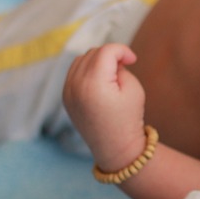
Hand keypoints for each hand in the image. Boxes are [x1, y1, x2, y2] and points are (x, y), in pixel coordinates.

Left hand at [62, 43, 147, 169]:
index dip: (123, 51)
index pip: (106, 51)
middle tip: (124, 69)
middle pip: (93, 53)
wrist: (115, 147)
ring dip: (98, 61)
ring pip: (81, 60)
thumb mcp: (133, 89)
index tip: (133, 60)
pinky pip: (74, 72)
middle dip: (110, 56)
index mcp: (93, 83)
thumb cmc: (128, 118)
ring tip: (111, 76)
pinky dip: (87, 70)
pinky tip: (100, 83)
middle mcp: (76, 85)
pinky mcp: (66, 97)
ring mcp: (67, 91)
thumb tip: (110, 61)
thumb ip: (121, 68)